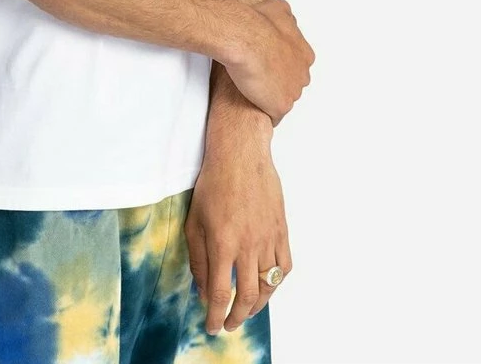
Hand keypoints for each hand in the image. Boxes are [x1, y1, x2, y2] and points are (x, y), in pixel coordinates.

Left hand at [184, 136, 292, 335]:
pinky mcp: (282, 230)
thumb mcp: (195, 221)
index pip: (220, 293)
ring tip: (246, 310)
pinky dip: (277, 282)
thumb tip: (203, 291)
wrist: (241, 154)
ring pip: (269, 286)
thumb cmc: (213, 184)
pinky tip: (267, 284)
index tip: (212, 327)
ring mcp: (268, 238)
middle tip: (228, 323)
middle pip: (248, 297)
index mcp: (222, 243)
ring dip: (258, 305)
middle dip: (237, 317)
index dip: (216, 316)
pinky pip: (285, 266)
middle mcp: (248, 245)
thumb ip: (198, 259)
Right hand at [223, 0, 314, 124]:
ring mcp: (293, 93)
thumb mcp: (279, 8)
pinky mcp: (280, 107)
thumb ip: (286, 17)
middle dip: (276, 82)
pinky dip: (263, 111)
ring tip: (250, 90)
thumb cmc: (257, 23)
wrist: (243, 37)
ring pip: (282, 100)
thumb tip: (284, 16)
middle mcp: (303, 75)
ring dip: (268, 96)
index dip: (278, 64)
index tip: (265, 63)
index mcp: (304, 55)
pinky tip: (252, 105)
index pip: (295, 65)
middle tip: (257, 77)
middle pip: (291, 84)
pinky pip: (274, 116)